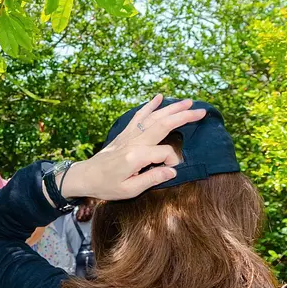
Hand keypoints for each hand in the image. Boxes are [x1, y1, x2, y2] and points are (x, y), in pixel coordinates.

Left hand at [60, 96, 205, 200]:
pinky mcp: (124, 133)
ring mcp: (128, 135)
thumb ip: (152, 179)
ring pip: (153, 117)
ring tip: (188, 102)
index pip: (165, 153)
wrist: (85, 176)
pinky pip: (138, 116)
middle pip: (162, 125)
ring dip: (171, 108)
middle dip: (183, 117)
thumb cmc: (106, 186)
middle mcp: (133, 141)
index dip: (172, 161)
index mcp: (135, 156)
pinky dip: (149, 106)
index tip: (171, 171)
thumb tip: (172, 171)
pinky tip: (158, 97)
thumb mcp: (129, 190)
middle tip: (201, 112)